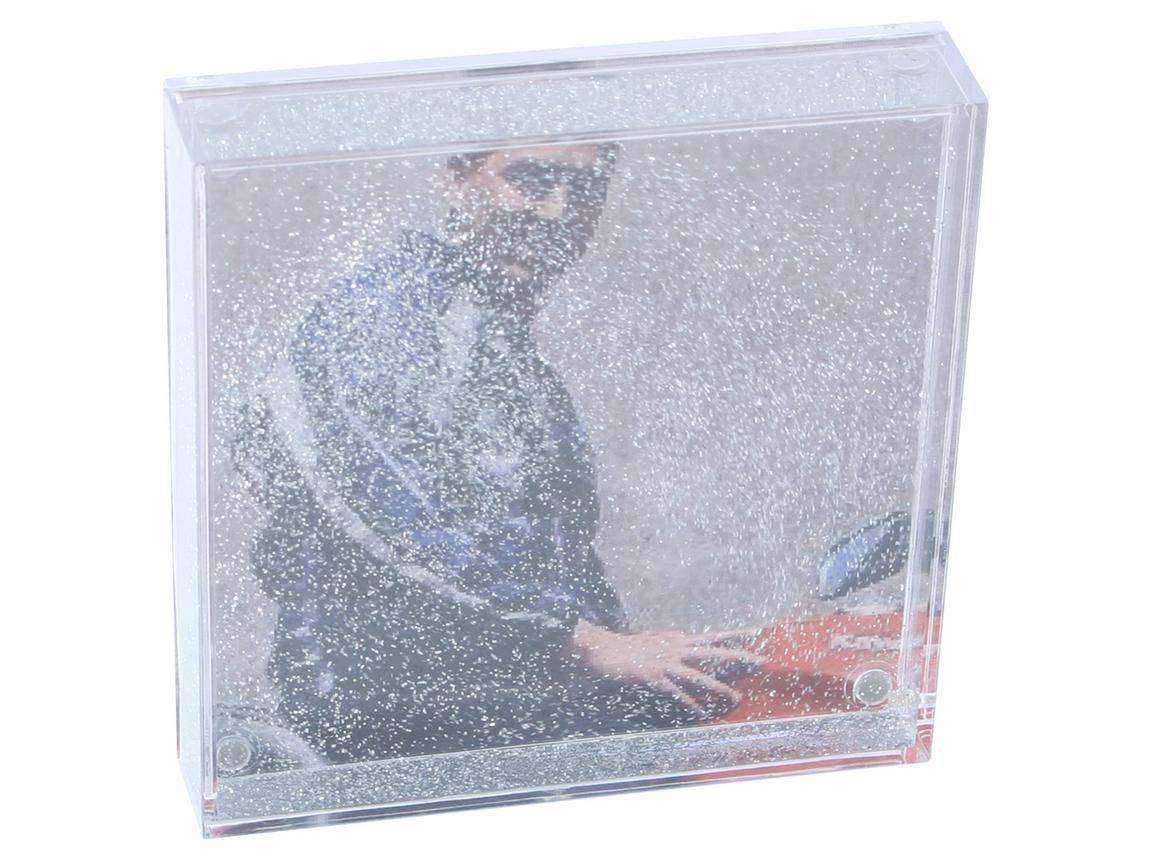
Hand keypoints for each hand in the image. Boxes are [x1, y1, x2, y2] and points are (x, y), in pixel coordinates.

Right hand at [567, 621, 763, 717]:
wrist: (607, 651)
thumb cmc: (631, 646)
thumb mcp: (655, 637)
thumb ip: (673, 638)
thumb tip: (685, 636)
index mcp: (678, 639)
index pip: (711, 636)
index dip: (733, 634)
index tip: (755, 634)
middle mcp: (677, 649)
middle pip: (714, 652)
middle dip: (739, 657)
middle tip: (761, 661)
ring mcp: (667, 664)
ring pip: (700, 676)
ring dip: (719, 688)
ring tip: (736, 698)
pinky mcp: (656, 679)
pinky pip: (678, 694)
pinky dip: (691, 704)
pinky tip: (702, 713)